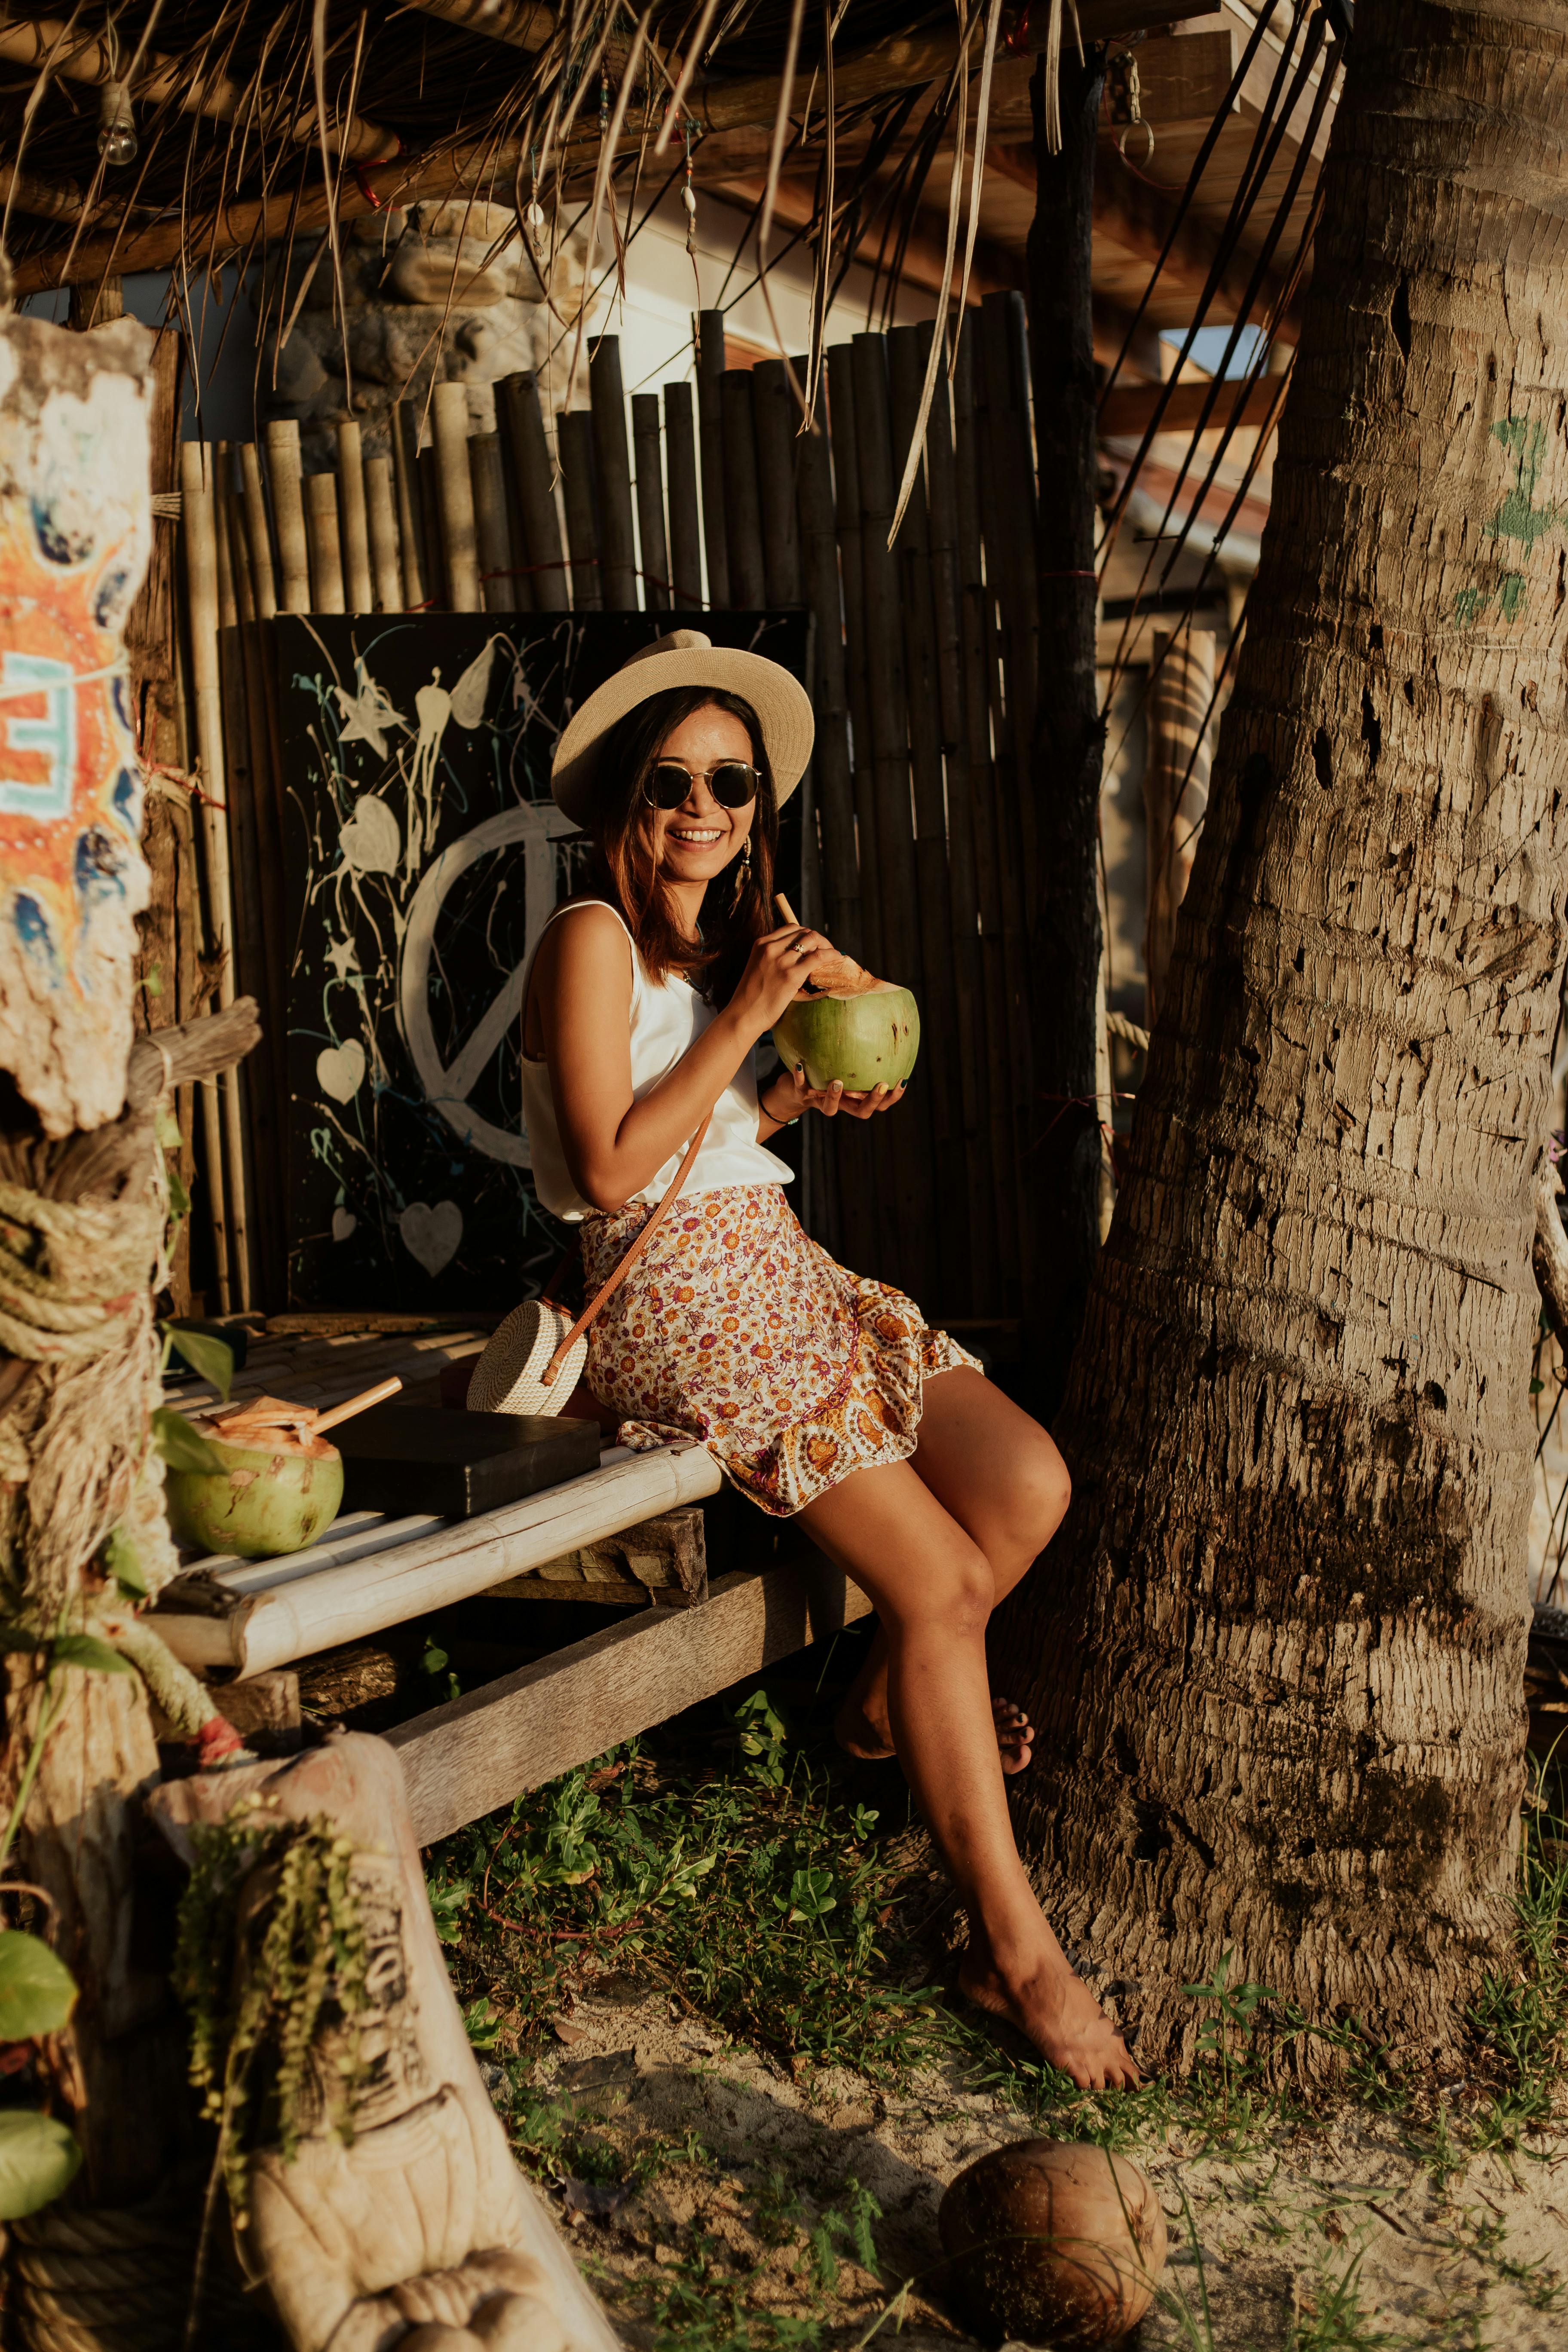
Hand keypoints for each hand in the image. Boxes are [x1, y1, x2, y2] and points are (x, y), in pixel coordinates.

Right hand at [730, 922, 840, 1043]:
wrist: (743, 1015)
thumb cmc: (751, 998)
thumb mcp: (759, 968)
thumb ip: (773, 959)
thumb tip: (796, 958)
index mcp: (761, 944)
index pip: (791, 928)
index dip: (806, 934)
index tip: (813, 945)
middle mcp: (771, 948)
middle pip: (803, 931)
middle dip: (818, 939)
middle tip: (826, 951)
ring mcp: (781, 960)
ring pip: (812, 939)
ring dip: (826, 945)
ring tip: (832, 956)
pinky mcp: (792, 975)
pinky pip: (819, 957)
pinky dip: (831, 954)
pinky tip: (837, 958)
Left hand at [772, 1065, 906, 1120]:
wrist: (794, 1089)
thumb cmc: (826, 1073)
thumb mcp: (845, 1065)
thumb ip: (860, 1056)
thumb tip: (881, 1026)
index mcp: (855, 1098)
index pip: (880, 1104)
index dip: (893, 1096)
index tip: (902, 1080)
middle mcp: (841, 1103)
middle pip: (862, 1112)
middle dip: (873, 1100)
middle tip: (882, 1084)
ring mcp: (820, 1101)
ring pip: (830, 1108)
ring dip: (834, 1096)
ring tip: (837, 1081)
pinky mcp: (801, 1095)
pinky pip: (800, 1087)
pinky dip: (799, 1077)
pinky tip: (798, 1064)